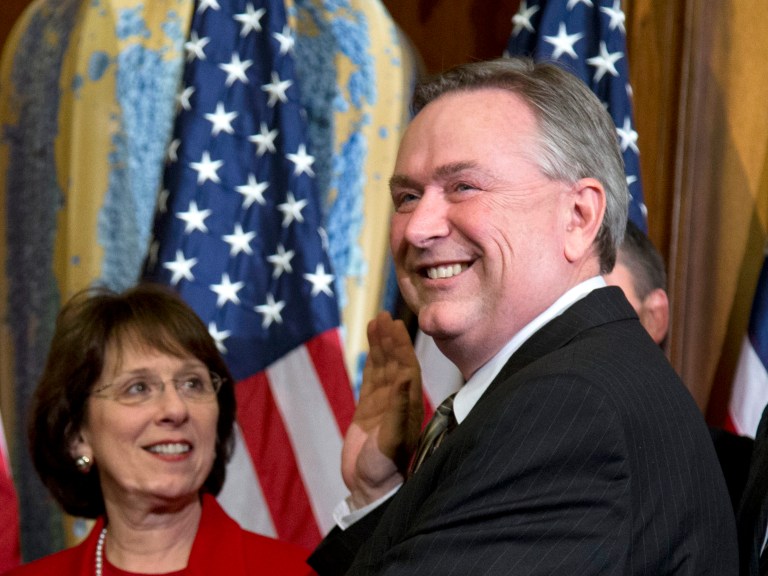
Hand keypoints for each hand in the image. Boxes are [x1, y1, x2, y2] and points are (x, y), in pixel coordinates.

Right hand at [341, 311, 423, 507]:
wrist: (370, 489)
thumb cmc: (385, 468)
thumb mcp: (392, 439)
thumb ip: (397, 408)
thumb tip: (404, 376)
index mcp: (408, 405)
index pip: (406, 367)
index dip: (401, 345)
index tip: (395, 324)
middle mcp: (399, 401)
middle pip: (395, 362)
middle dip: (390, 339)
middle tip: (385, 315)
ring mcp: (383, 405)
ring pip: (382, 368)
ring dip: (380, 346)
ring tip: (376, 321)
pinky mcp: (368, 411)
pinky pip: (370, 380)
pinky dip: (370, 362)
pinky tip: (370, 347)